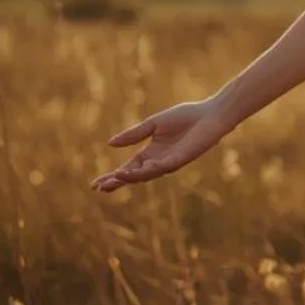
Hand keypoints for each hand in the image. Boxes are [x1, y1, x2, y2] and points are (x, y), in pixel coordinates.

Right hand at [90, 97, 236, 193]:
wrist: (209, 115)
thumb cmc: (185, 117)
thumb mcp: (153, 124)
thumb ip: (134, 134)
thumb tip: (110, 144)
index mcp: (151, 153)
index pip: (128, 167)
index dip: (112, 176)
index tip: (94, 184)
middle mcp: (158, 161)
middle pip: (134, 176)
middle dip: (117, 182)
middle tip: (99, 189)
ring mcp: (169, 163)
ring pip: (145, 175)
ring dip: (129, 178)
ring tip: (113, 179)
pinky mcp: (179, 160)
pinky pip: (160, 168)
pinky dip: (146, 170)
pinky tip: (134, 171)